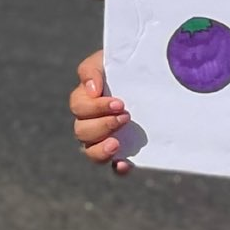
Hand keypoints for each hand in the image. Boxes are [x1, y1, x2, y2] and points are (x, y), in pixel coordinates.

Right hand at [70, 50, 131, 174]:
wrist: (151, 80)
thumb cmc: (124, 69)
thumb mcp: (105, 62)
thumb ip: (92, 70)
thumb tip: (91, 90)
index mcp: (85, 100)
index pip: (78, 108)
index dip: (95, 108)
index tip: (120, 103)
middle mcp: (91, 122)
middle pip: (81, 131)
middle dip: (102, 125)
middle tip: (126, 117)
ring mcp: (106, 139)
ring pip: (90, 151)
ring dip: (100, 149)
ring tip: (116, 143)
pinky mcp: (123, 154)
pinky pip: (113, 167)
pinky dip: (116, 168)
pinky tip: (124, 165)